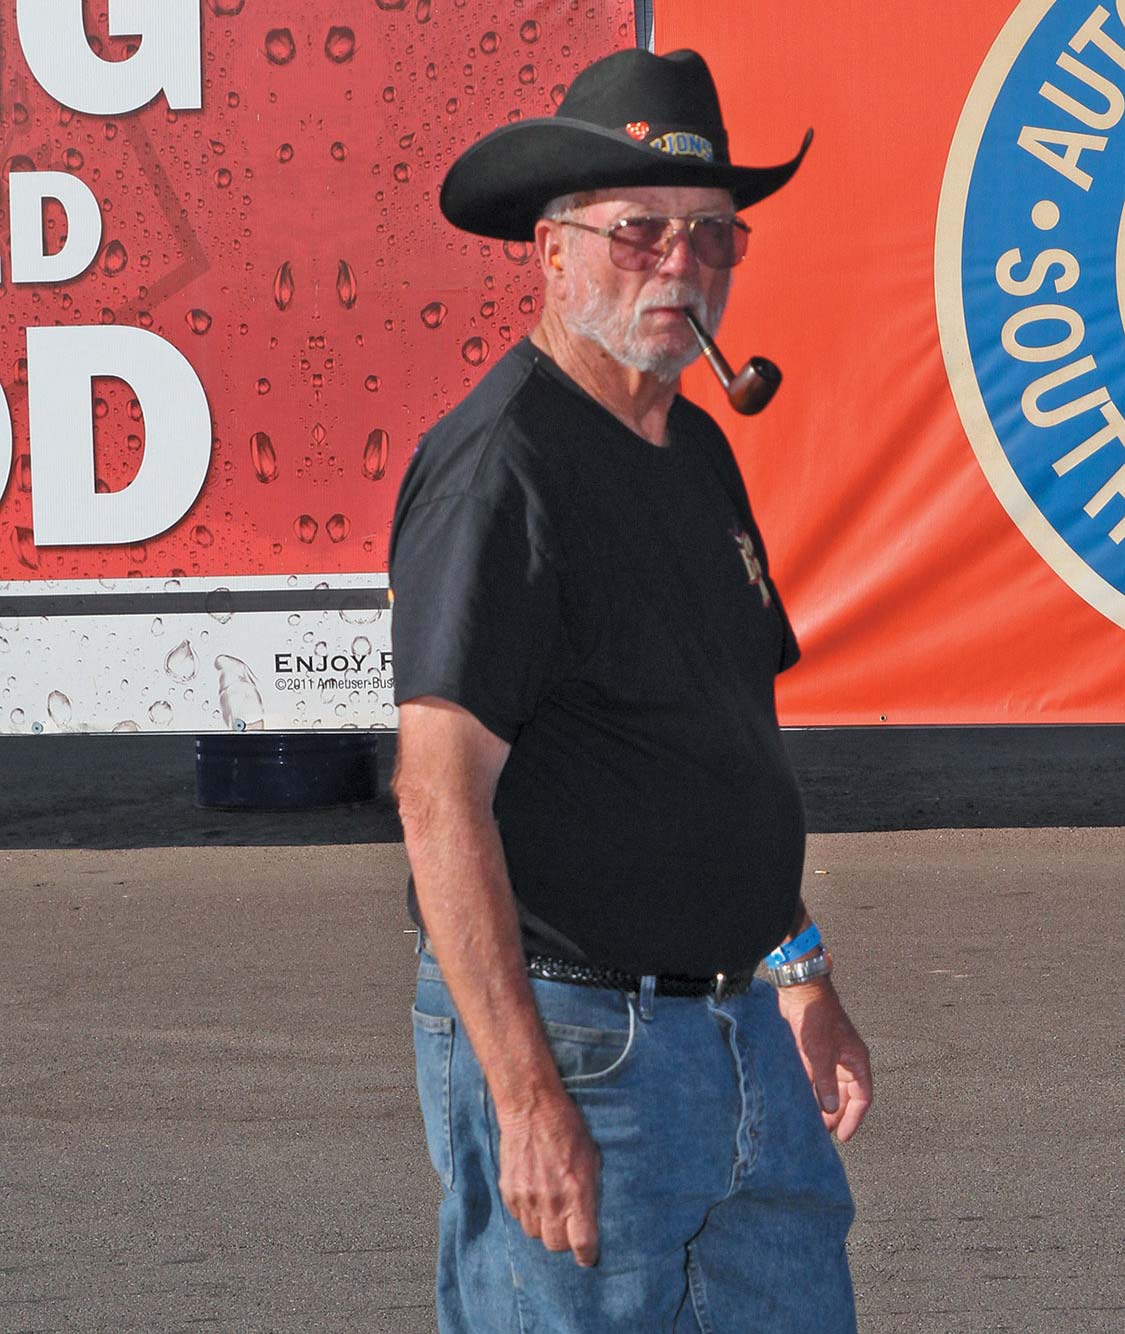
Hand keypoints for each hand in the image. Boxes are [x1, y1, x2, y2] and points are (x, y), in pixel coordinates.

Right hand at [495, 1091, 600, 1266]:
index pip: (582, 1244)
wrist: (532, 1108)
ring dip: (542, 1225)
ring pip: (534, 1234)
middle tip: (566, 1224)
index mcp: (577, 1194)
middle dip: (563, 1239)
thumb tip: (588, 1216)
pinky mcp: (509, 1191)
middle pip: (555, 1245)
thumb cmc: (568, 1128)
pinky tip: (532, 1192)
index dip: (586, 1255)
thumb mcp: (592, 1157)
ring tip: (548, 1205)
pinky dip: (526, 1211)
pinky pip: (518, 1216)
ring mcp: (527, 1198)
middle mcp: (551, 1202)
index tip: (587, 1256)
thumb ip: (589, 1191)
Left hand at [777, 978, 872, 1141]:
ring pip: (829, 1088)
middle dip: (836, 1114)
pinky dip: (811, 1090)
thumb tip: (830, 1109)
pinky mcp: (813, 1051)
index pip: (862, 1097)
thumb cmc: (816, 1017)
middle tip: (822, 1133)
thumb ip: (826, 1082)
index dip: (854, 1118)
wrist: (800, 990)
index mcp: (856, 1061)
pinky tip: (801, 1102)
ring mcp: (830, 1056)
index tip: (843, 1136)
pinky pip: (816, 1077)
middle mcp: (845, 1060)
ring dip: (822, 1104)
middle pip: (845, 1096)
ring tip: (811, 1123)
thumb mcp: (821, 1053)